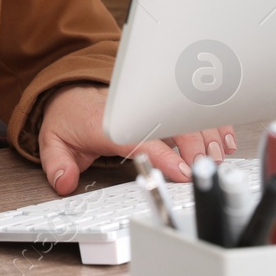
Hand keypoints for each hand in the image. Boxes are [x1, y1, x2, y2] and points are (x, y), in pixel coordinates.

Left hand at [36, 82, 236, 195]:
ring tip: (218, 157)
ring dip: (207, 135)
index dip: (163, 154)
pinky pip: (192, 110)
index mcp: (108, 122)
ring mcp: (150, 105)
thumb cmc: (70, 118)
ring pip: (187, 115)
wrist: (72, 93)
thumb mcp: (53, 142)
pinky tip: (223, 142)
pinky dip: (211, 124)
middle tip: (206, 168)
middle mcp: (134, 109)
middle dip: (195, 145)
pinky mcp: (161, 105)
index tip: (182, 171)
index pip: (140, 136)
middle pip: (172, 122)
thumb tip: (65, 182)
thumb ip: (58, 165)